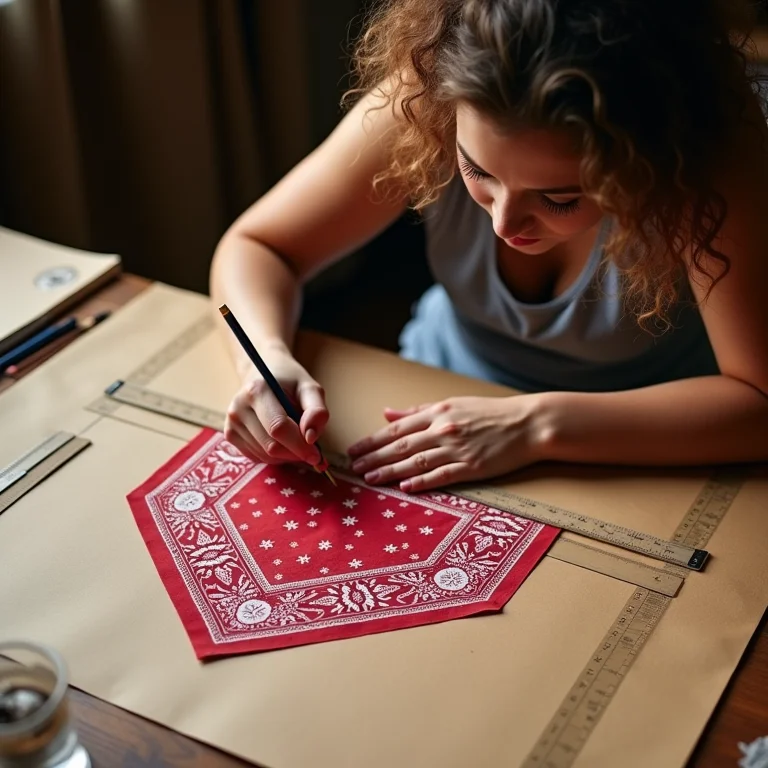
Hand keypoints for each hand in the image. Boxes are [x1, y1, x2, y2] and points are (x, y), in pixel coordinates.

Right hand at [224, 351, 328, 468]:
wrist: (263, 372)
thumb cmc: (289, 382)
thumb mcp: (309, 389)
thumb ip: (316, 411)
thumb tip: (310, 437)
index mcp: (256, 391)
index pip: (278, 428)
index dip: (299, 445)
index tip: (317, 455)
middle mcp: (238, 408)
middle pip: (271, 445)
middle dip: (295, 453)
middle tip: (311, 450)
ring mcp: (231, 423)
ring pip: (265, 455)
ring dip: (286, 455)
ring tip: (295, 438)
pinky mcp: (230, 435)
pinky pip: (257, 457)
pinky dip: (275, 456)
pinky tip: (281, 441)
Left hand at [346, 395, 545, 492]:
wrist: (528, 423)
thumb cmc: (490, 413)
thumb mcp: (452, 404)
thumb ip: (418, 411)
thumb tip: (388, 412)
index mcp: (438, 412)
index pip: (397, 428)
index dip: (373, 440)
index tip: (354, 449)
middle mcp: (443, 429)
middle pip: (401, 446)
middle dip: (374, 457)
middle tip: (353, 467)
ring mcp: (457, 449)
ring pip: (416, 461)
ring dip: (390, 471)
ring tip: (371, 479)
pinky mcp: (472, 466)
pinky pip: (442, 476)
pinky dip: (422, 482)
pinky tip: (405, 488)